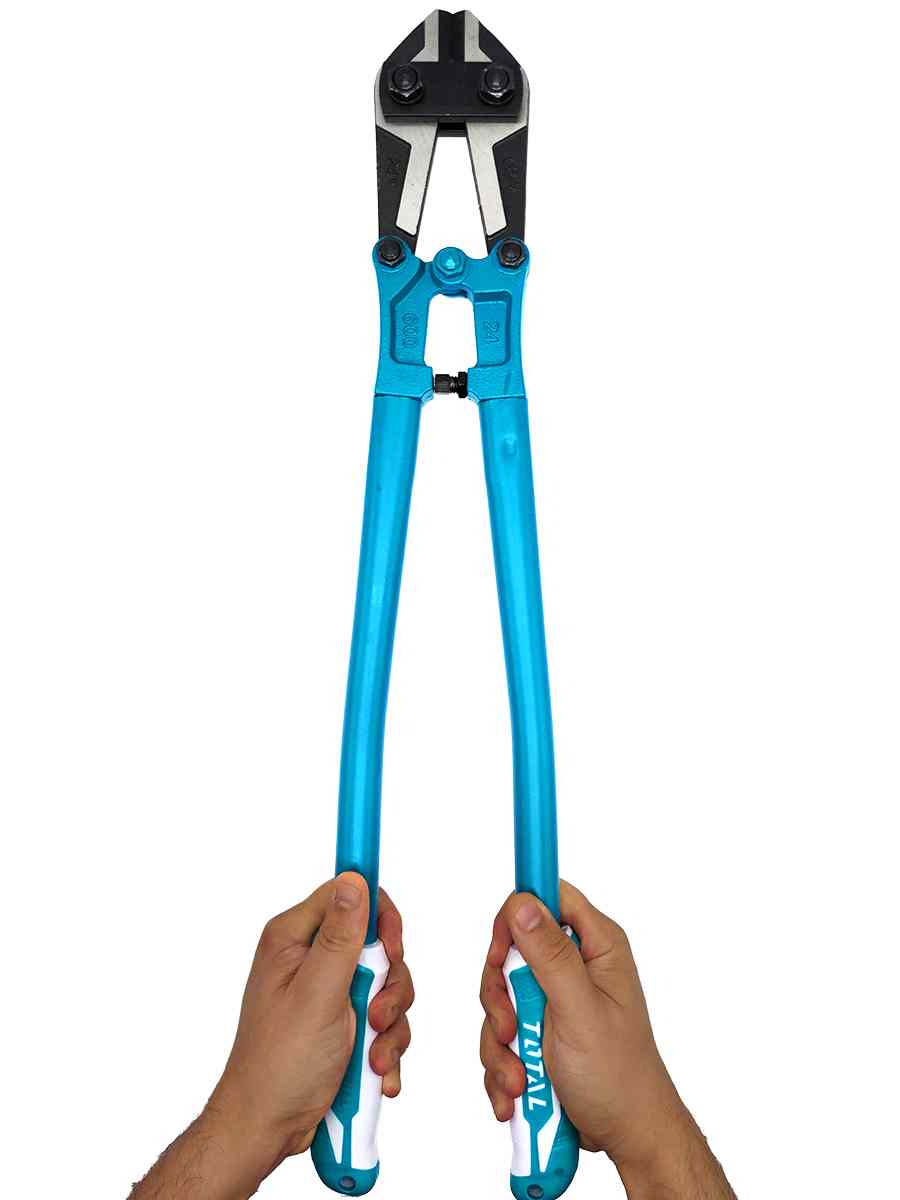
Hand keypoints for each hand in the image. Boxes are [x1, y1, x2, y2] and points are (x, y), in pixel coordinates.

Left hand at [211, 873, 412, 1160]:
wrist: (269, 1127)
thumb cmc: (278, 1064)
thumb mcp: (317, 994)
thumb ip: (340, 937)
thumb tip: (355, 879)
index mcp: (294, 939)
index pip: (348, 895)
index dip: (379, 917)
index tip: (390, 948)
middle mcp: (312, 959)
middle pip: (377, 944)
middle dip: (389, 985)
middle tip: (376, 1015)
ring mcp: (329, 992)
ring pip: (388, 984)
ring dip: (390, 1024)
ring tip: (372, 1057)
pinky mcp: (344, 1022)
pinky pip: (385, 1019)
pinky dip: (386, 1046)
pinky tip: (374, 1072)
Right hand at [479, 882, 733, 1198]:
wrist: (625, 1133)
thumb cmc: (618, 1075)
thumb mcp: (579, 1012)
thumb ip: (551, 957)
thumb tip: (521, 903)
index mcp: (597, 946)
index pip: (548, 897)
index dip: (516, 914)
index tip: (499, 951)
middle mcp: (576, 965)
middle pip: (512, 950)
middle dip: (500, 998)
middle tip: (511, 1030)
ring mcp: (556, 998)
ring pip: (501, 996)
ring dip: (500, 1042)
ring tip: (519, 1079)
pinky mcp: (541, 1029)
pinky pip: (501, 1032)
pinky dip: (502, 1064)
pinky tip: (516, 1091)